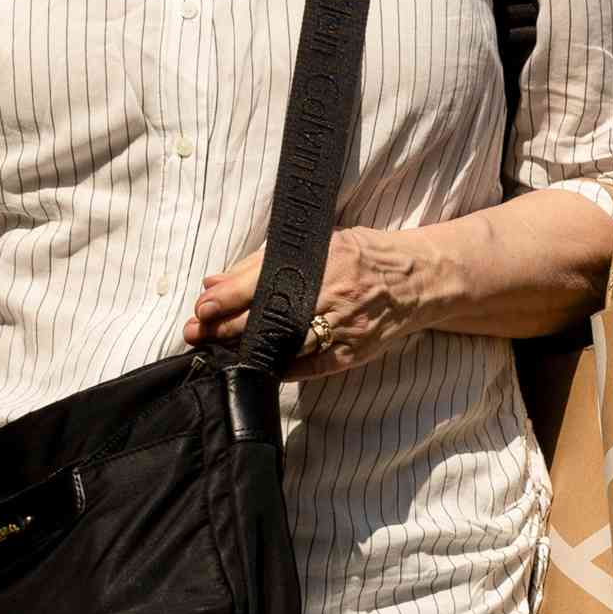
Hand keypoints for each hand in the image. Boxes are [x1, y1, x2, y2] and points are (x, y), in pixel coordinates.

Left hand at [188, 228, 440, 379]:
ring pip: (285, 345)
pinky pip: (310, 366)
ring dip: (249, 349)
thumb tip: (213, 282)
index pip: (260, 284)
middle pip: (267, 317)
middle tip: (197, 334)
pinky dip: (283, 367)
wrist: (416, 280)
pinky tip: (261, 365)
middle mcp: (331, 295)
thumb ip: (262, 265)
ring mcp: (343, 327)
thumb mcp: (315, 247)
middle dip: (226, 328)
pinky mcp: (353, 352)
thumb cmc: (361, 257)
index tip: (200, 309)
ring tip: (222, 350)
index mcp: (319, 261)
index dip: (226, 299)